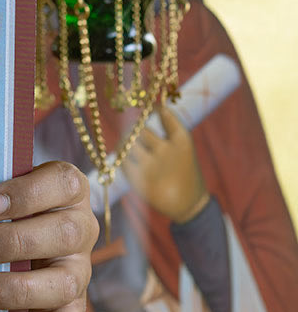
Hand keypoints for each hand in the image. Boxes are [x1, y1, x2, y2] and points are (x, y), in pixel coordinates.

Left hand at [0, 161, 98, 311]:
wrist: (17, 240)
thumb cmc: (2, 208)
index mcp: (68, 190)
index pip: (61, 183)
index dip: (24, 194)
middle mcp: (82, 229)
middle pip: (63, 234)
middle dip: (9, 243)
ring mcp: (80, 271)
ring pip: (65, 283)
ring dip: (13, 288)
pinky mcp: (72, 309)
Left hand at [123, 105, 207, 222]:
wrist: (189, 204)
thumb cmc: (184, 171)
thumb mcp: (183, 148)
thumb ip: (168, 129)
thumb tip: (147, 109)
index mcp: (182, 140)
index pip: (165, 114)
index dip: (155, 109)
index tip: (151, 107)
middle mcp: (166, 150)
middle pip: (140, 129)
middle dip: (134, 128)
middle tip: (132, 129)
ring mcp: (152, 166)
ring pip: (129, 143)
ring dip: (125, 141)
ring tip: (126, 142)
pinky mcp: (140, 180)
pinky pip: (122, 161)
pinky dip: (122, 157)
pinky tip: (126, 157)